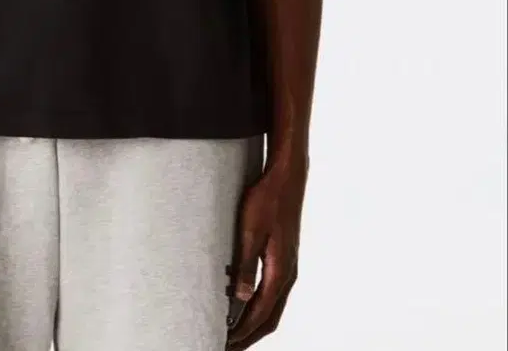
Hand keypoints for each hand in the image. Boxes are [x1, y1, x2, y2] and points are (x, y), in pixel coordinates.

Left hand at [226, 159, 306, 348]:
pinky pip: (272, 292)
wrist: (286, 178)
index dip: (242, 332)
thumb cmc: (267, 199)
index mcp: (280, 271)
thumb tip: (241, 298)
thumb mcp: (250, 230)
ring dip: (254, 322)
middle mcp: (287, 274)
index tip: (224, 343)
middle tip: (226, 344)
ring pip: (272, 306)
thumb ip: (245, 264)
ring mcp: (288, 266)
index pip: (261, 314)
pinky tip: (243, 302)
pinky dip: (259, 306)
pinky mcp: (283, 257)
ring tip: (233, 331)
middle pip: (270, 317)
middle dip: (249, 335)